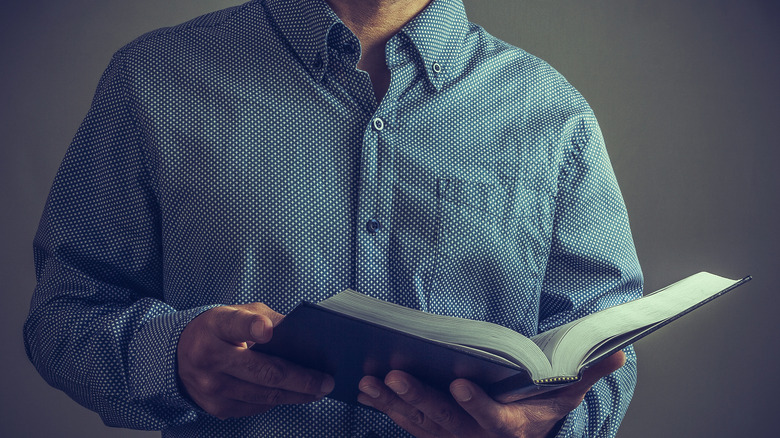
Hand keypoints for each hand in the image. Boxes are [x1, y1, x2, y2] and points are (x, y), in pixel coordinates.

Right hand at [177, 303, 334, 418]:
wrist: (180, 355)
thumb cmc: (218, 330)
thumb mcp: (237, 312)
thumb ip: (266, 319)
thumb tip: (304, 336)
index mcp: (215, 327)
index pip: (235, 325)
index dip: (251, 327)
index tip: (266, 330)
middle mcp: (209, 359)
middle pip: (263, 372)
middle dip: (300, 379)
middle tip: (326, 381)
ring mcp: (211, 388)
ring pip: (264, 396)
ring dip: (296, 395)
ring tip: (318, 390)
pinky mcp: (216, 408)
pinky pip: (256, 406)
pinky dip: (278, 400)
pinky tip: (294, 395)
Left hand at [357, 350, 625, 437]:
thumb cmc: (538, 415)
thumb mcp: (564, 399)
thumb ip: (585, 375)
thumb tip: (618, 353)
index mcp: (508, 429)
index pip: (490, 419)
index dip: (475, 404)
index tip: (459, 383)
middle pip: (444, 419)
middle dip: (419, 397)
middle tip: (395, 374)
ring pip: (418, 421)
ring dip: (393, 401)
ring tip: (369, 379)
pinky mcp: (431, 434)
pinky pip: (405, 421)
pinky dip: (385, 407)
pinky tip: (364, 389)